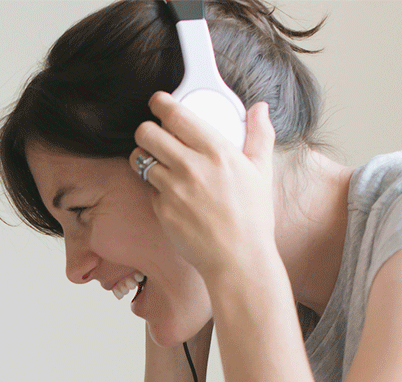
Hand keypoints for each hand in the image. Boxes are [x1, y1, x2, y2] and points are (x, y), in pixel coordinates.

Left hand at [132, 93, 277, 280]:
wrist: (238, 260)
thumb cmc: (253, 218)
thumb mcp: (262, 172)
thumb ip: (260, 135)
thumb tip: (260, 109)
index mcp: (216, 151)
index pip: (175, 114)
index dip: (160, 103)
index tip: (158, 101)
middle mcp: (191, 166)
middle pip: (146, 132)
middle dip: (146, 129)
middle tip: (152, 134)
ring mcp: (173, 189)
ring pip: (139, 159)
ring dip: (143, 157)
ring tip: (156, 162)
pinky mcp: (161, 210)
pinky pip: (147, 189)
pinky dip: (153, 187)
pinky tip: (168, 193)